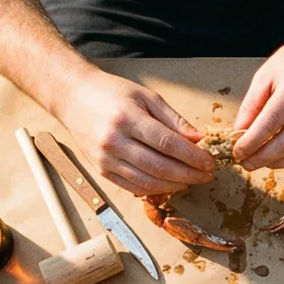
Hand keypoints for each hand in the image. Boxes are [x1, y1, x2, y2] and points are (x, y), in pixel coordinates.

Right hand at [54, 69, 213, 195]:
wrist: (74, 98)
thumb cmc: (113, 94)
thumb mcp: (147, 97)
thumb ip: (174, 120)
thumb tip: (199, 141)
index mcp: (127, 118)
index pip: (167, 143)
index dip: (192, 156)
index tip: (209, 162)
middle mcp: (114, 141)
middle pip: (159, 167)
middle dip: (189, 174)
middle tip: (207, 175)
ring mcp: (105, 159)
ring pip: (148, 182)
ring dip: (175, 185)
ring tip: (193, 180)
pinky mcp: (101, 171)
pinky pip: (134, 187)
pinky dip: (156, 189)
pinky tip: (171, 184)